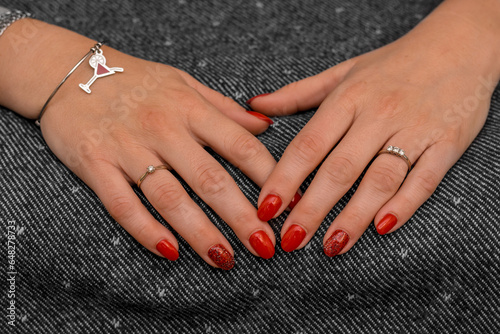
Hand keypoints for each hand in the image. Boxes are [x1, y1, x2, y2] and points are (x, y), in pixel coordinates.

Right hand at [0, 19, 278, 268]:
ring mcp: (128, 148)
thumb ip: (224, 109)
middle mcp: (163, 128)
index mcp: (190, 108)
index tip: (289, 204)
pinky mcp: (96, 165)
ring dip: (200, 232)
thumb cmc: (136, 81)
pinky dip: (147, 230)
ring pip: (170, 198)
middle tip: (265, 247)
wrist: (68, 72)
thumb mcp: (184, 83)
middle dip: (241, 216)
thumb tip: (266, 126)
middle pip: (210, 179)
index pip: (240, 145)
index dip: (269, 177)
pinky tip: (170, 253)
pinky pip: (123, 205)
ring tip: (225, 259)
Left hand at [248, 0, 499, 254]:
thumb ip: (298, 93)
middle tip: (292, 240)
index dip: (284, 179)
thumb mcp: (343, 71)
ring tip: (331, 245)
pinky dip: (403, 205)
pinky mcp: (446, 143)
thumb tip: (256, 105)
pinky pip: (423, 180)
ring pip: (379, 179)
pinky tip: (382, 227)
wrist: (459, 46)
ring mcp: (414, 129)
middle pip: (339, 169)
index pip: (308, 145)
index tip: (266, 208)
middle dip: (312, 208)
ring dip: (353, 216)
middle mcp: (378, 115)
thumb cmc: (393, 64)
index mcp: (348, 98)